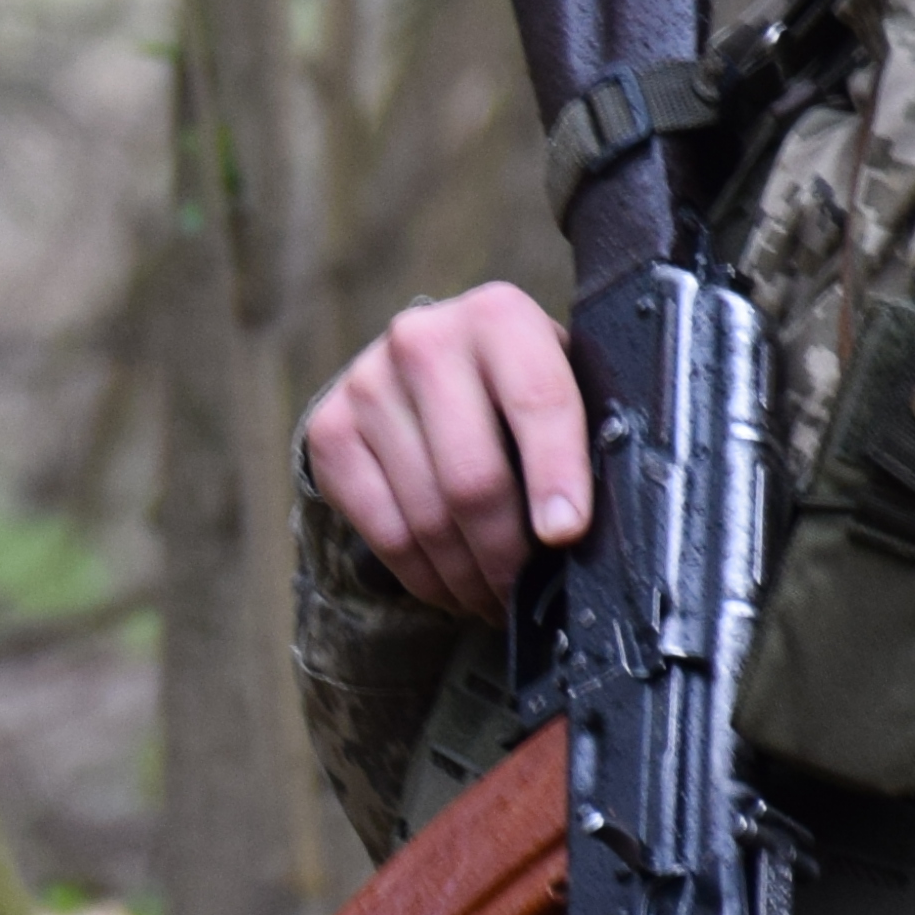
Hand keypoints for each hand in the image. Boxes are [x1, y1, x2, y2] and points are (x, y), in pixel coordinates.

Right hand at [299, 285, 591, 620]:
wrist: (425, 367)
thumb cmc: (515, 390)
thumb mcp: (562, 385)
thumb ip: (584, 437)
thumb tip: (584, 530)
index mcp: (499, 317)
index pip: (538, 401)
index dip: (556, 476)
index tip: (565, 535)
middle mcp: (424, 340)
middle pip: (473, 478)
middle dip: (507, 555)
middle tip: (527, 593)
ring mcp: (368, 385)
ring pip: (428, 518)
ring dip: (468, 578)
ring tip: (494, 597)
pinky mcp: (330, 432)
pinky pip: (385, 534)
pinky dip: (426, 578)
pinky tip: (452, 586)